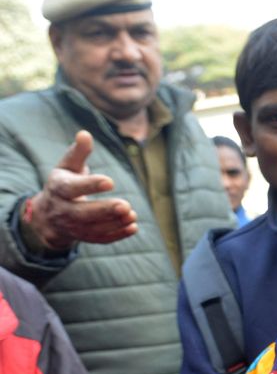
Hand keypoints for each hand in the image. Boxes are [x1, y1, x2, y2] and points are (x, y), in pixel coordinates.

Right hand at [26, 130, 137, 249]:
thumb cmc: (63, 184)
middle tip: (125, 205)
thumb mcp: (67, 167)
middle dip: (104, 210)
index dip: (90, 185)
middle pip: (82, 213)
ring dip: (114, 223)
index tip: (110, 182)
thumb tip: (85, 134)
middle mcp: (63, 209)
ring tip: (132, 214)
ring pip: (93, 228)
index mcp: (59, 188)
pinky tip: (133, 227)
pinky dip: (117, 235)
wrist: (47, 216)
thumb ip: (78, 153)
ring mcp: (73, 226)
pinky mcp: (83, 236)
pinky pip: (100, 239)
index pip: (72, 188)